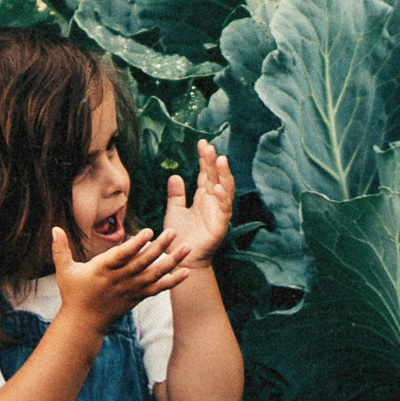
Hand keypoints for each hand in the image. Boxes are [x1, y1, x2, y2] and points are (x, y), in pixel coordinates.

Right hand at [51, 224, 188, 327]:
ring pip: (155, 274)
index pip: (122, 255)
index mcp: (103, 269)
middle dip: (160, 247)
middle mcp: (120, 279)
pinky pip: (158, 289)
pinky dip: (173, 281)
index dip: (136, 244)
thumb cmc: (73, 294)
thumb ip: (60, 249)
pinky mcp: (138, 297)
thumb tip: (54, 228)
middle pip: (143, 262)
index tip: (148, 232)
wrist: (84, 322)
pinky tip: (187, 271)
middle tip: (174, 232)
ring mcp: (131, 289)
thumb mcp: (64, 270)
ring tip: (187, 248)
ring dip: (172, 261)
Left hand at [160, 140, 235, 266]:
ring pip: (225, 189)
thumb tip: (175, 175)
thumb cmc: (178, 235)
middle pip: (216, 177)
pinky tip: (218, 187)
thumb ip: (176, 194)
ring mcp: (219, 212)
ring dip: (224, 175)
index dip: (205, 160)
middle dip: (213, 162)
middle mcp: (213, 202)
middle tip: (209, 147)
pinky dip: (222, 198)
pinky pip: (224, 209)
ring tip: (220, 160)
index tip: (202, 143)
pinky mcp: (220, 225)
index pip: (206, 174)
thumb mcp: (174, 210)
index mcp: (203, 197)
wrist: (181, 257)